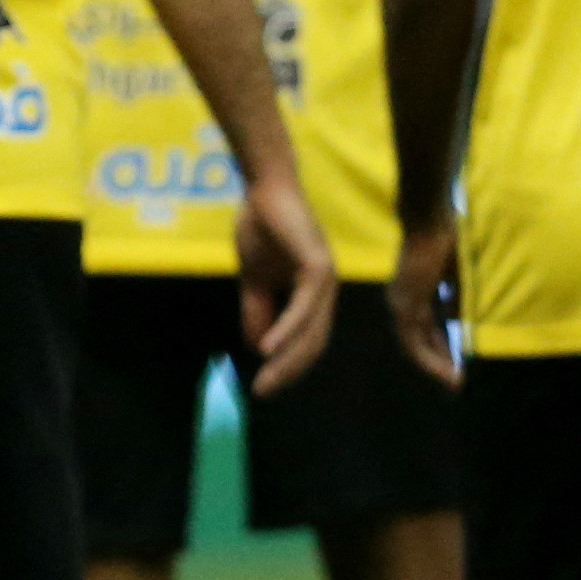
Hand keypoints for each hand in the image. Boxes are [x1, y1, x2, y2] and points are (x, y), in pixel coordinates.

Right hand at [233, 169, 338, 395]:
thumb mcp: (253, 276)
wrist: (263, 188)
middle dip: (288, 370)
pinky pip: (305, 307)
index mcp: (313, 294)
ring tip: (266, 378)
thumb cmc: (261, 225)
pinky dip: (287, 330)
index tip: (264, 384)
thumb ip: (257, 309)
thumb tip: (257, 345)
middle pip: (313, 343)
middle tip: (263, 391)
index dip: (287, 364)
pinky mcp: (319, 267)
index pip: (306, 340)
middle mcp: (326, 291)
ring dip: (288, 358)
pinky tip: (268, 347)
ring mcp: (326, 279)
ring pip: (312, 330)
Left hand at [387, 219, 460, 386]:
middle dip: (438, 363)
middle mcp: (402, 300)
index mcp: (413, 292)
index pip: (425, 329)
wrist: (429, 218)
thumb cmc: (447, 240)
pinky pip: (413, 340)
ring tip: (455, 383)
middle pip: (418, 341)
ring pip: (414, 345)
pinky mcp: (404, 304)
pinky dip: (429, 358)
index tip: (457, 367)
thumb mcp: (456, 275)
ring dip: (435, 365)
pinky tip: (448, 372)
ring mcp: (401, 302)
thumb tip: (455, 317)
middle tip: (456, 385)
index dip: (441, 348)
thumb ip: (454, 296)